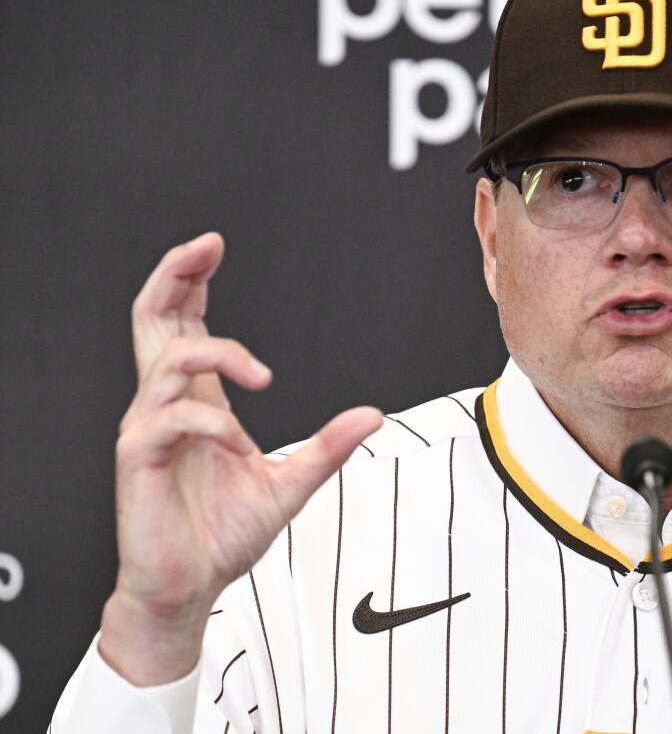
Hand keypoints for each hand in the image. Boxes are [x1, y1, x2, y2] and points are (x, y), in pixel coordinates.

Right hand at [99, 233, 381, 683]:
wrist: (191, 587)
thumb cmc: (224, 535)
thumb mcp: (292, 483)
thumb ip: (328, 447)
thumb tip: (374, 415)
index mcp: (197, 402)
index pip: (185, 325)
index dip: (192, 283)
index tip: (214, 248)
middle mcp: (168, 405)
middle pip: (153, 320)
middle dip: (175, 275)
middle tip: (206, 245)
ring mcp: (149, 429)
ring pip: (169, 359)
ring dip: (222, 354)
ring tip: (262, 377)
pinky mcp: (138, 459)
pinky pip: (171, 420)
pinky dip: (214, 425)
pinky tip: (240, 447)